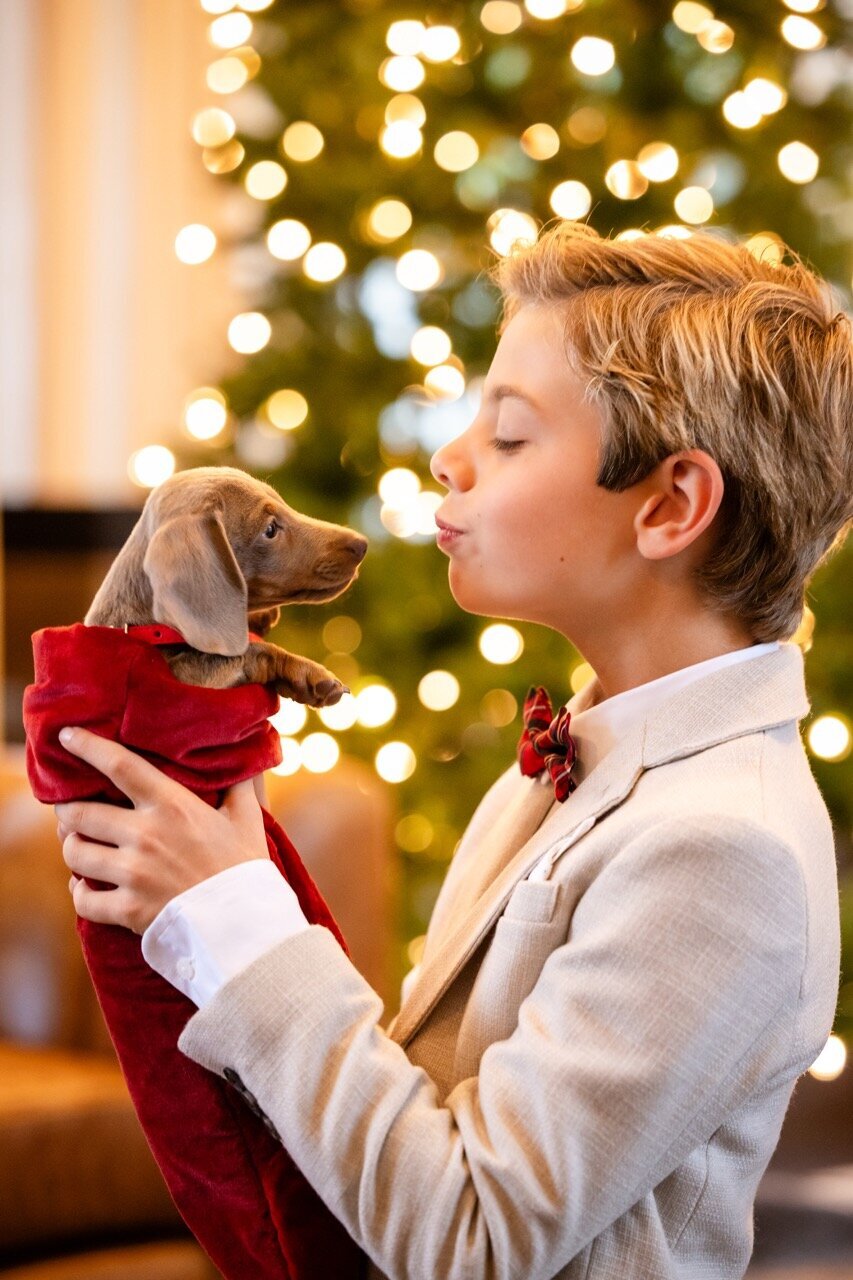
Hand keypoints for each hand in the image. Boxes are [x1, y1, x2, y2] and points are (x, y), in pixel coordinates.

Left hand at [55, 726, 269, 934]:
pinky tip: (85, 888)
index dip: (87, 746)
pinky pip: (83, 899)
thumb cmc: (246, 868)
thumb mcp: (247, 819)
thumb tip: (245, 761)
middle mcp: (145, 835)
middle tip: (69, 811)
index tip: (66, 736)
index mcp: (171, 805)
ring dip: (72, 848)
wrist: (247, 926)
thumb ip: (240, 787)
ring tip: (78, 847)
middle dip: (67, 810)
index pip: (119, 764)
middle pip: (79, 812)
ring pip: (75, 853)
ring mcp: (133, 873)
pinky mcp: (128, 909)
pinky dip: (80, 893)